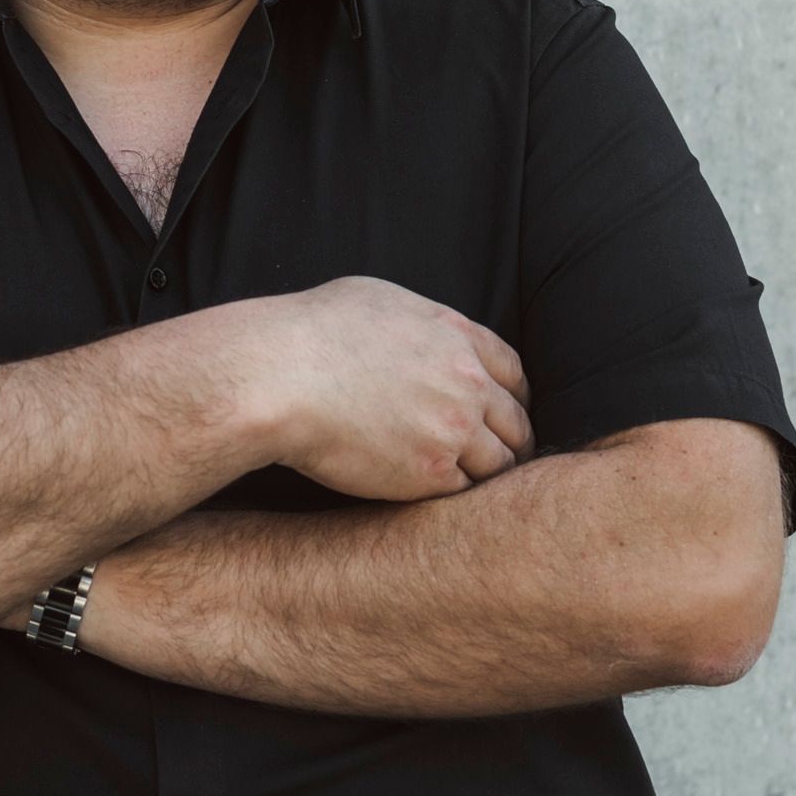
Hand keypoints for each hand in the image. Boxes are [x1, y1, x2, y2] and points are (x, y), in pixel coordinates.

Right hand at [251, 276, 535, 499]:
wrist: (280, 378)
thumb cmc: (311, 332)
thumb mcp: (379, 300)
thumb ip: (420, 322)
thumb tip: (424, 333)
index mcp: (457, 336)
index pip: (513, 373)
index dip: (511, 396)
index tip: (501, 412)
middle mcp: (467, 383)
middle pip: (516, 422)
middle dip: (510, 440)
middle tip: (497, 455)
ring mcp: (452, 430)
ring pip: (500, 464)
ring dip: (487, 473)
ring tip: (470, 482)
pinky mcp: (429, 474)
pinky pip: (464, 492)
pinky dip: (455, 495)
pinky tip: (437, 494)